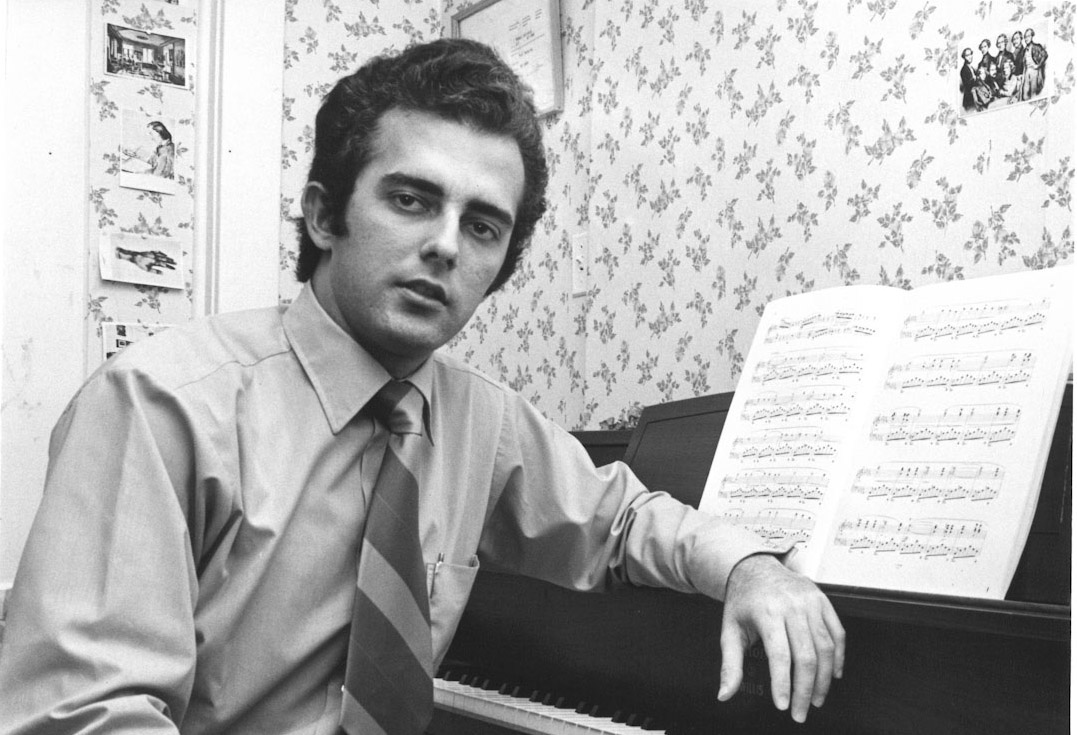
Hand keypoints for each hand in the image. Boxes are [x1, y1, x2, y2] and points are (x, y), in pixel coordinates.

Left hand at [116, 247, 177, 274]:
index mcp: (155, 262)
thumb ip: (155, 271)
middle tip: (176, 263)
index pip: (165, 265)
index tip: (174, 269)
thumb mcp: (147, 269)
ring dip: (168, 258)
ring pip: (163, 256)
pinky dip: (162, 253)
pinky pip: (158, 251)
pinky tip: (165, 254)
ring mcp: (153, 254)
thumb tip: (162, 273)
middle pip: (165, 260)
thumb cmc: (140, 264)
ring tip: (173, 259)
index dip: (170, 267)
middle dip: (171, 262)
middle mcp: (155, 257)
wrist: (134, 256)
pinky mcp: (151, 251)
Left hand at [716, 553, 843, 722]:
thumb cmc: (742, 601)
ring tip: (816, 698)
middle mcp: (792, 605)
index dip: (783, 684)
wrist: (755, 567)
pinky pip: (837, 633)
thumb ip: (730, 664)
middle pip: (806, 656)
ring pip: (826, 647)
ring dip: (824, 679)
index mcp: (767, 611)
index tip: (783, 706)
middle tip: (801, 711)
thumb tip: (725, 694)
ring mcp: (811, 601)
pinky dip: (838, 657)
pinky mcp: (823, 601)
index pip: (779, 656)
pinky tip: (832, 675)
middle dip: (805, 689)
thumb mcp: (730, 630)